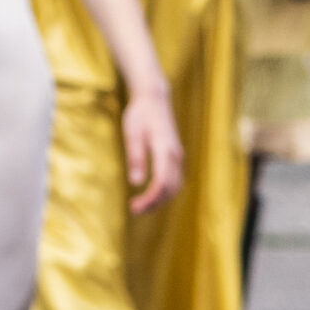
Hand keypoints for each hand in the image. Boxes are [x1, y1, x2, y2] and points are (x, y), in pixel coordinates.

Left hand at [121, 84, 184, 213]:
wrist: (154, 100)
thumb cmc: (139, 116)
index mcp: (165, 150)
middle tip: (134, 210)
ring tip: (140, 206)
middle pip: (170, 188)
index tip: (133, 208)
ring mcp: (178, 156)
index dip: (149, 199)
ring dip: (160, 200)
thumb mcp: (132, 134)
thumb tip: (136, 182)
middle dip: (154, 203)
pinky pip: (175, 180)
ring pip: (175, 186)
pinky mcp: (175, 156)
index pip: (161, 182)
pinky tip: (150, 196)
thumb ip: (135, 157)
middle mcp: (176, 156)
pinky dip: (165, 192)